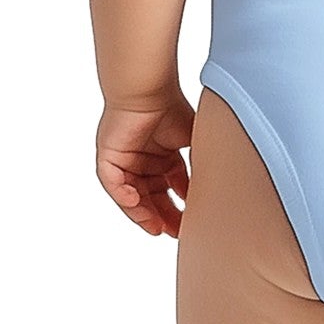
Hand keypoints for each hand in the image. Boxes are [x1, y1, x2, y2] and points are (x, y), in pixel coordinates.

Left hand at [96, 92, 195, 238]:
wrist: (148, 90)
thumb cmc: (172, 107)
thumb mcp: (193, 143)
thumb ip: (200, 164)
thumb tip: (215, 188)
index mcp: (163, 157)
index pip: (171, 190)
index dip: (179, 207)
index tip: (189, 223)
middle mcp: (143, 161)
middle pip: (151, 198)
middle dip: (162, 216)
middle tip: (174, 232)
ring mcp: (125, 160)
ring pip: (131, 196)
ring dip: (143, 213)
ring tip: (155, 227)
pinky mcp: (108, 158)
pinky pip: (113, 184)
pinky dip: (123, 197)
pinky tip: (136, 203)